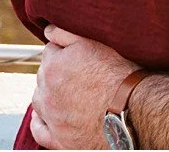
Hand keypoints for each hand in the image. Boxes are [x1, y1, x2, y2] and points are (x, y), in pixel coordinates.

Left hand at [30, 25, 141, 148]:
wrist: (130, 109)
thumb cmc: (116, 75)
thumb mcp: (92, 43)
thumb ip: (65, 34)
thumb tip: (48, 30)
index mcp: (52, 66)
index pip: (50, 51)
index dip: (65, 51)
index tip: (78, 55)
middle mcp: (46, 92)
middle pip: (44, 75)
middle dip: (56, 71)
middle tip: (78, 72)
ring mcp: (51, 117)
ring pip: (39, 100)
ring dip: (48, 94)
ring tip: (68, 92)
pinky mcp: (59, 138)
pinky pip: (39, 130)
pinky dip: (40, 122)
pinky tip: (44, 117)